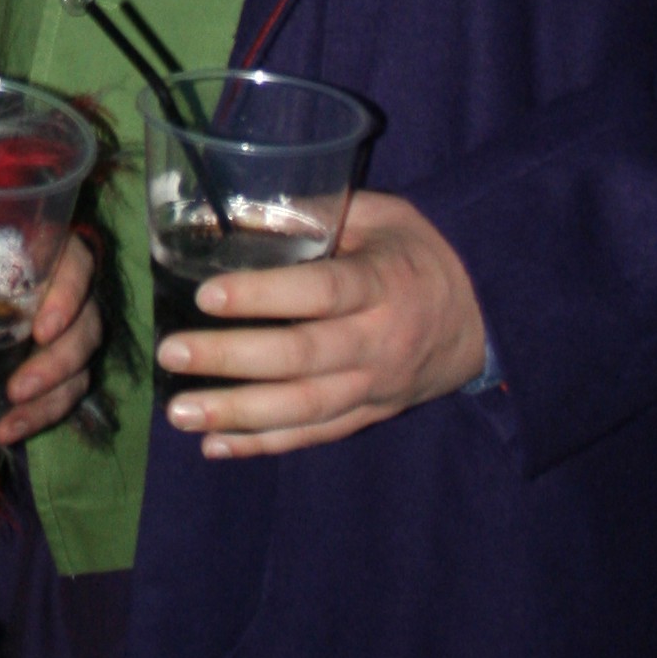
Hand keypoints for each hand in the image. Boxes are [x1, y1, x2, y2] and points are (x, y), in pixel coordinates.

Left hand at [0, 233, 102, 444]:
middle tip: (17, 389)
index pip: (77, 264)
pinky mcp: (65, 362)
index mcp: (49, 250)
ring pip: (81, 364)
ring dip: (48, 398)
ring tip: (8, 423)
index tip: (41, 330)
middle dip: (55, 363)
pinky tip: (8, 430)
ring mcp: (73, 327)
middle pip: (86, 324)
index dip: (68, 296)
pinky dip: (41, 415)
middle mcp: (69, 288)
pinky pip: (67, 392)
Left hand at [158, 191, 486, 459]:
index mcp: (382, 283)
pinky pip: (314, 435)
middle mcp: (378, 342)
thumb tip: (235, 212)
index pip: (320, 293)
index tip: (206, 295)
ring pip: (303, 408)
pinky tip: (214, 445)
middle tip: (171, 354)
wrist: (484, 315)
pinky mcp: (370, 414)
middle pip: (301, 358)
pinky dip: (264, 444)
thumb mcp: (380, 215)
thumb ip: (315, 214)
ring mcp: (375, 387)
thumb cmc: (417, 252)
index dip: (263, 295)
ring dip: (237, 414)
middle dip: (231, 359)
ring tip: (180, 412)